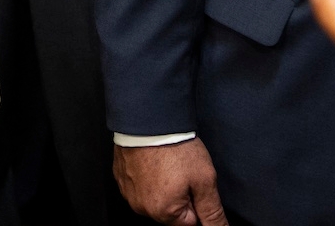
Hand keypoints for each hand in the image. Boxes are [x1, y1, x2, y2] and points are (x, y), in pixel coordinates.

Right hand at [113, 138, 229, 225]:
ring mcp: (129, 193)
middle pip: (172, 212)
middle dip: (180, 196)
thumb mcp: (204, 180)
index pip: (192, 222)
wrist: (148, 119)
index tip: (195, 182)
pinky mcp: (121, 178)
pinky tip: (154, 161)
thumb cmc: (174, 147)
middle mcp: (142, 208)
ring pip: (155, 199)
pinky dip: (148, 177)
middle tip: (183, 171)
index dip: (197, 201)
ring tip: (168, 163)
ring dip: (163, 188)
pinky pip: (139, 186)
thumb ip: (213, 212)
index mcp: (163, 213)